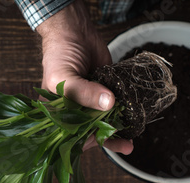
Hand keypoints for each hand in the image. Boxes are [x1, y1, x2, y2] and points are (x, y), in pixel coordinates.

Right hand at [36, 0, 132, 154]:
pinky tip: (132, 120)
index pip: (71, 136)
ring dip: (118, 130)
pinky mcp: (106, 92)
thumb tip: (108, 104)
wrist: (73, 31)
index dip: (86, 143)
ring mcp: (91, 102)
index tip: (103, 144)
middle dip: (107, 139)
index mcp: (57, 114)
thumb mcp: (63, 77)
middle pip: (90, 132)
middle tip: (125, 144)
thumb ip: (83, 93)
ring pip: (105, 122)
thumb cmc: (58, 55)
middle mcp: (74, 111)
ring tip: (131, 138)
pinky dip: (124, 114)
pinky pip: (115, 106)